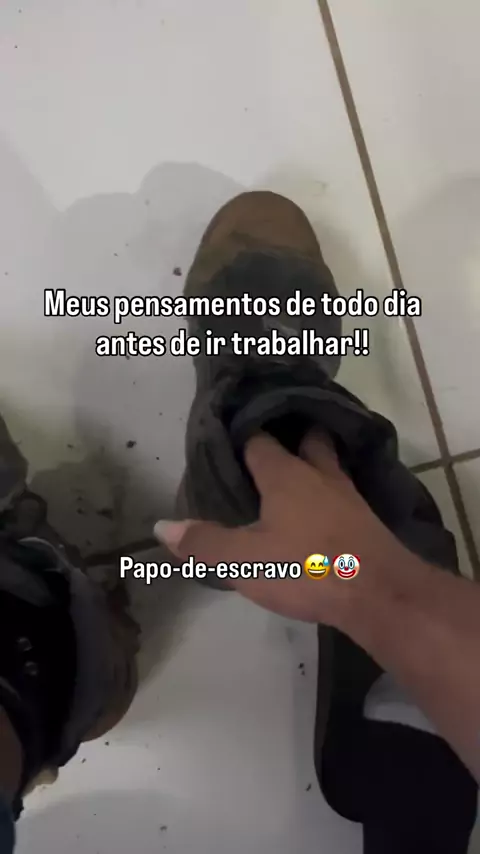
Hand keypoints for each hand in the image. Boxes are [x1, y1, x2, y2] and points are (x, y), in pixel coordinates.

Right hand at [155, 432, 408, 625]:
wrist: (380, 593)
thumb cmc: (306, 569)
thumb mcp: (244, 561)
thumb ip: (204, 543)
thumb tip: (162, 526)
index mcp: (286, 475)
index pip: (259, 441)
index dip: (242, 436)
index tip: (226, 436)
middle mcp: (319, 475)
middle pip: (307, 441)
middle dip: (291, 436)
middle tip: (270, 443)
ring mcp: (348, 496)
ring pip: (328, 465)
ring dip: (314, 463)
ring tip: (295, 472)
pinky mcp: (367, 520)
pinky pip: (343, 493)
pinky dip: (330, 492)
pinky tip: (323, 508)